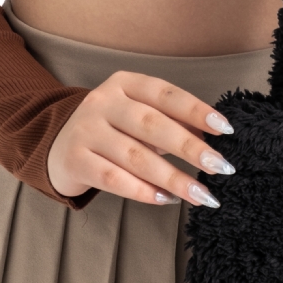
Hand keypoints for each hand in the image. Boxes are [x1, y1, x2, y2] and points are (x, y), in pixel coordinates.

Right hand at [46, 71, 234, 207]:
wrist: (57, 146)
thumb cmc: (112, 130)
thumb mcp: (137, 116)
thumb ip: (170, 123)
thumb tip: (208, 141)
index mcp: (124, 83)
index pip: (165, 94)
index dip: (196, 110)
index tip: (225, 129)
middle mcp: (103, 101)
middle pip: (152, 124)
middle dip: (190, 148)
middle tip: (220, 167)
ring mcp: (86, 129)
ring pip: (136, 156)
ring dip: (173, 178)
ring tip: (202, 195)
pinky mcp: (75, 159)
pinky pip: (113, 178)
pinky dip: (142, 191)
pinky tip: (166, 200)